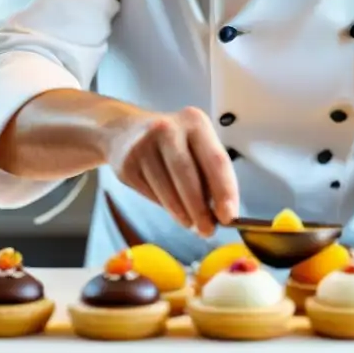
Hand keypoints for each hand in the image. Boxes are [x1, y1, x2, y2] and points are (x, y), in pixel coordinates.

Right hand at [112, 107, 239, 235]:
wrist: (124, 131)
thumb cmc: (172, 142)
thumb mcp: (195, 144)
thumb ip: (209, 172)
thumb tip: (222, 212)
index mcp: (194, 121)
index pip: (216, 159)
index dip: (225, 190)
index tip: (229, 216)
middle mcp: (168, 129)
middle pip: (188, 175)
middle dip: (200, 208)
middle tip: (208, 230)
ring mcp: (143, 146)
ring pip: (167, 188)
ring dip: (183, 213)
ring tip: (192, 223)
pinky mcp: (126, 165)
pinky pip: (150, 193)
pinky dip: (165, 207)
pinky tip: (173, 211)